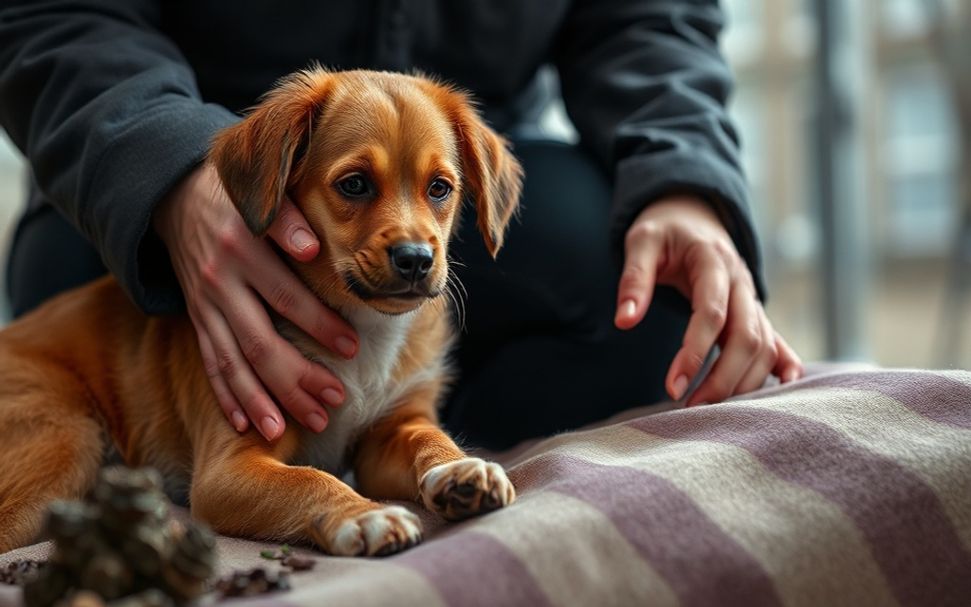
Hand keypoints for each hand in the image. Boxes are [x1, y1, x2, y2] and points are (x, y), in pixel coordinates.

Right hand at [154, 162, 358, 439]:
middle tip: (334, 402)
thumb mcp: (258, 192)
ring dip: (261, 400)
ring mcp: (203, 305)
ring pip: (232, 363)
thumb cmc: (236, 196)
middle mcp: (219, 282)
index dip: (319, 324)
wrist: (175, 196)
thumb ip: (286, 218)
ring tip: (289, 430)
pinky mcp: (195, 319)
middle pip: (259, 341)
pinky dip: (225, 396)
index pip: (285, 295)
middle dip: (297, 378)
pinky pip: (209, 363)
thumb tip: (312, 247)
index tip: (352, 348)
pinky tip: (244, 426)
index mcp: (241, 248)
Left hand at [614, 195, 802, 405]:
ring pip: (764, 344)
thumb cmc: (664, 229)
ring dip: (743, 381)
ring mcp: (751, 297)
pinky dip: (782, 365)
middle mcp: (741, 282)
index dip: (695, 352)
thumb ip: (633, 279)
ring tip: (709, 409)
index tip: (672, 386)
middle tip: (691, 408)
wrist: (693, 212)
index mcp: (714, 262)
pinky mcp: (753, 310)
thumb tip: (624, 321)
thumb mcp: (641, 241)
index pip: (712, 314)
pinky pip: (775, 340)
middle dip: (722, 378)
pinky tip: (783, 388)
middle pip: (747, 337)